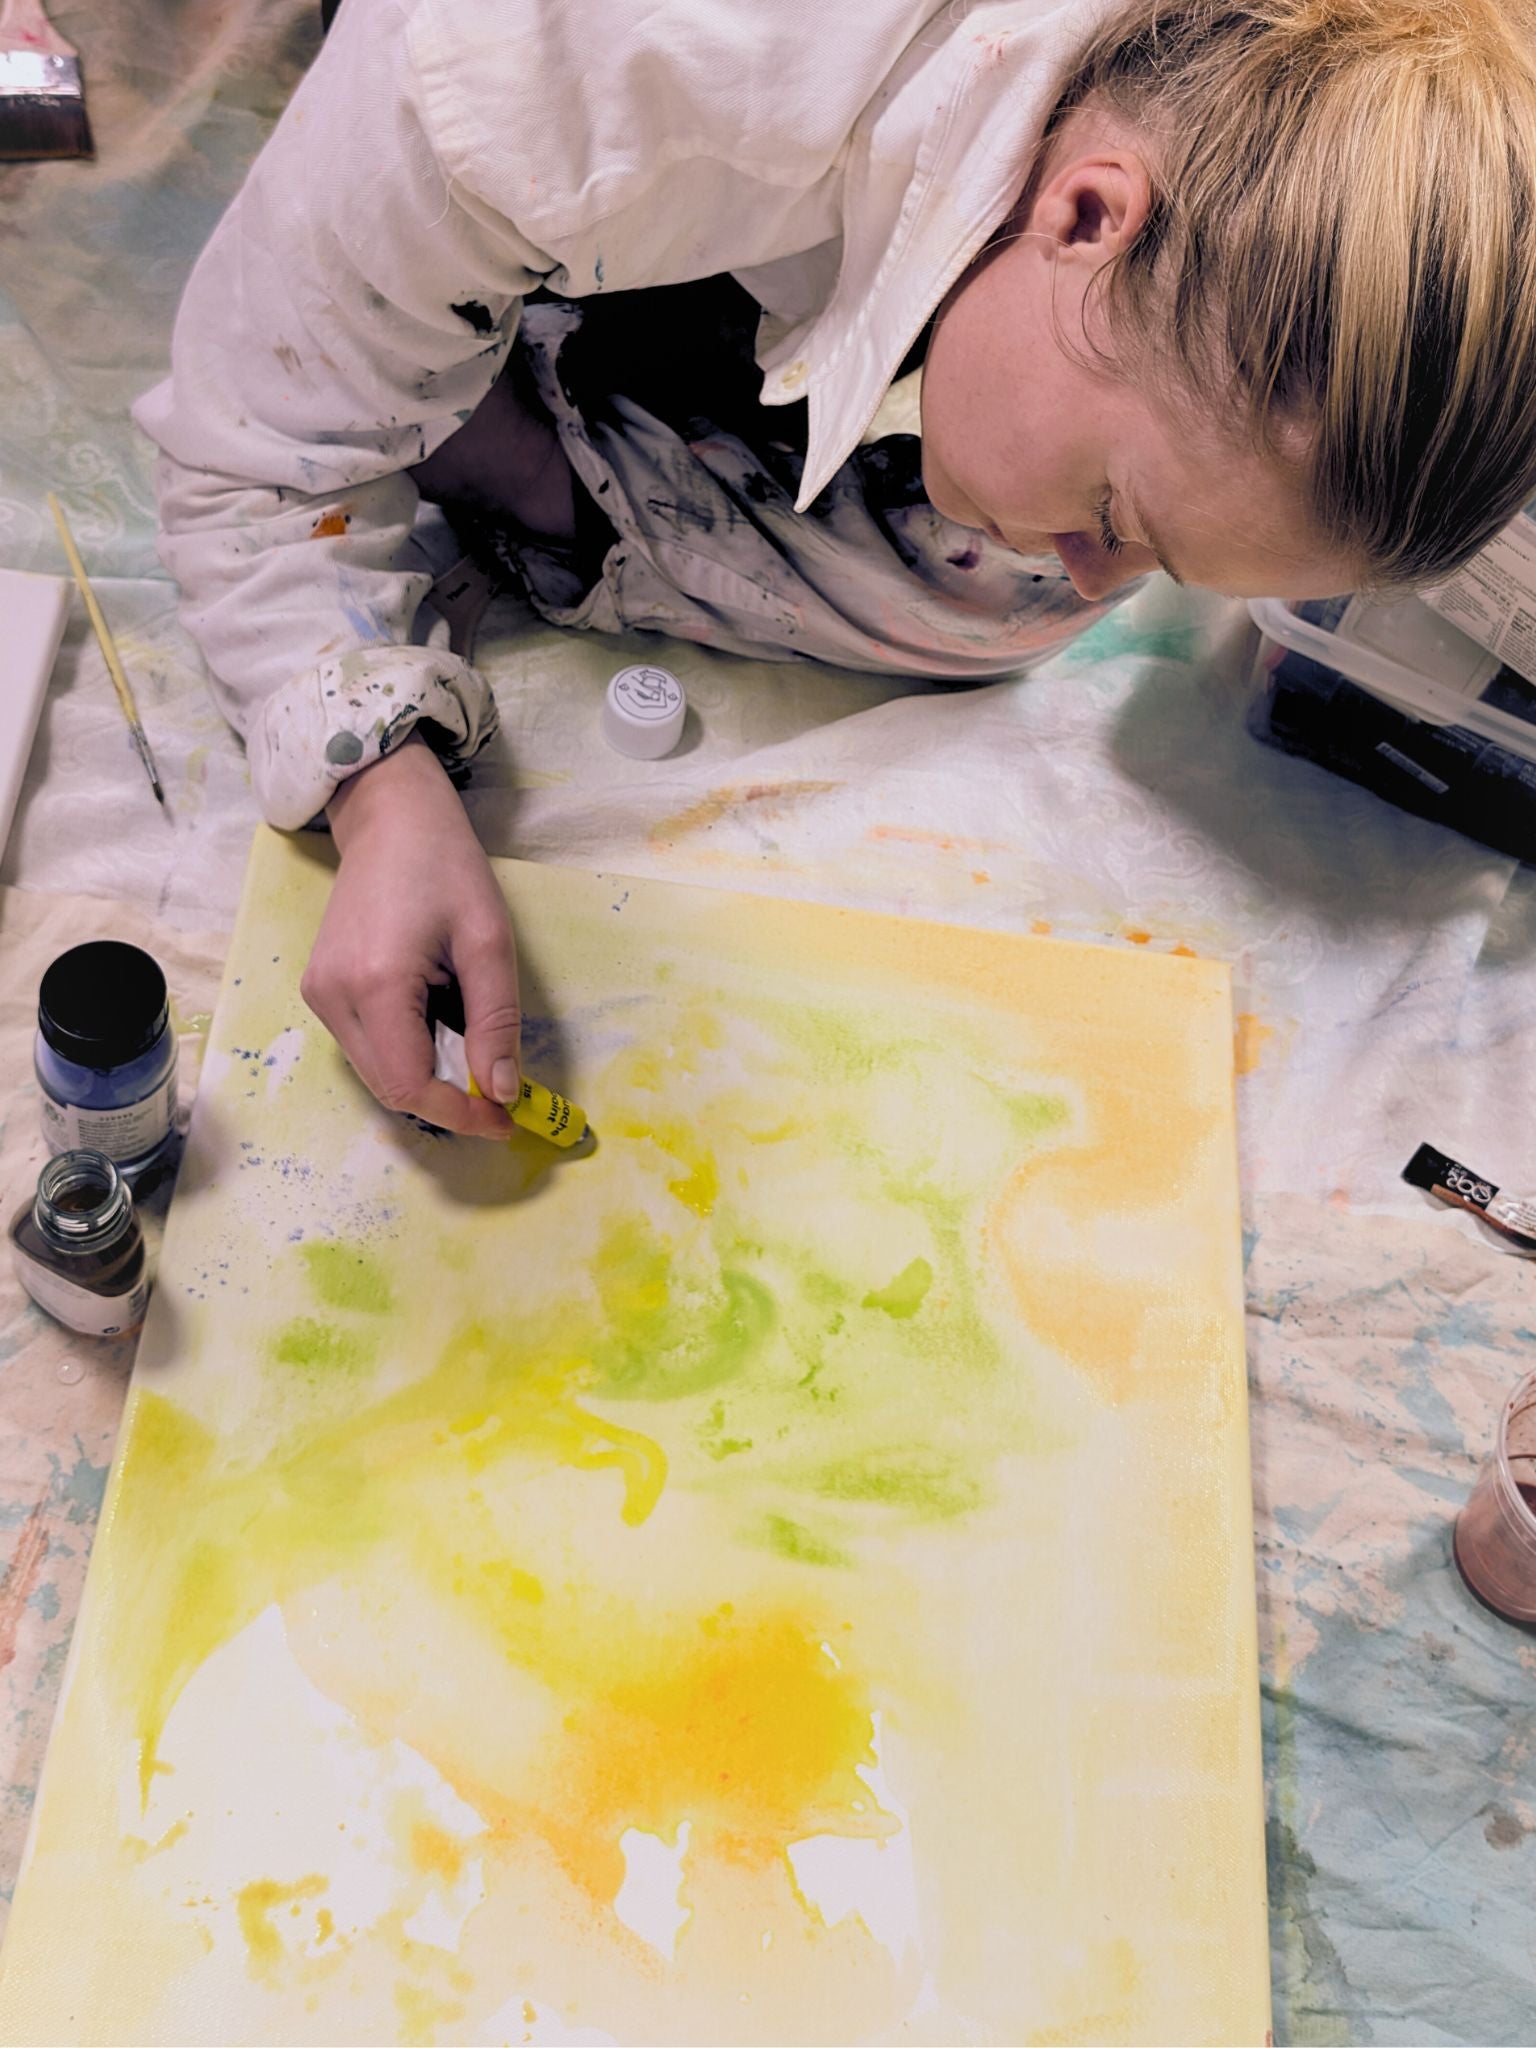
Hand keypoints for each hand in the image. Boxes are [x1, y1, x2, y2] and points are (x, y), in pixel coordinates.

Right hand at [302, 735, 520, 1138]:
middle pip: (390, 1087)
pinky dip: (408, 1052)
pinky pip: (366, 1046)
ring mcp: (319, 994)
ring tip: (472, 1046)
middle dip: (447, 1101)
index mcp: (374, 983)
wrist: (390, 820)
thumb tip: (500, 1091)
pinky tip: (439, 1022)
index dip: (458, 1114)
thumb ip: (496, 1022)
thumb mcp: (489, 941)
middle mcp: (332, 996)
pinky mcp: (320, 990)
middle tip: (499, 1097)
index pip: (409, 1085)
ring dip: (428, 1076)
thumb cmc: (445, 867)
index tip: (504, 1119)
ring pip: (377, 1072)